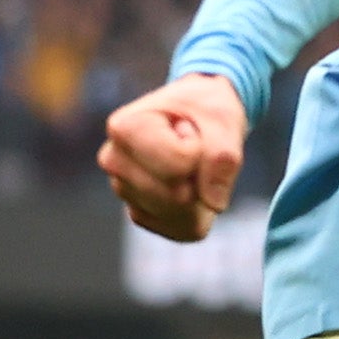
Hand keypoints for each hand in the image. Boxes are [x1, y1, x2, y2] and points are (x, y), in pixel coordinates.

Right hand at [99, 73, 248, 241]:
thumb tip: (215, 205)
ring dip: (201, 192)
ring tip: (187, 162)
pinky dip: (199, 211)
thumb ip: (223, 157)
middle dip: (200, 174)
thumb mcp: (223, 119)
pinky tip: (188, 183)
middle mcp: (115, 162)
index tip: (189, 129)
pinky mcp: (140, 214)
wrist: (195, 113)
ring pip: (180, 214)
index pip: (178, 165)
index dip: (199, 150)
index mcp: (125, 128)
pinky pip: (183, 229)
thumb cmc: (204, 110)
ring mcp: (123, 191)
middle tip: (192, 146)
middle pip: (178, 195)